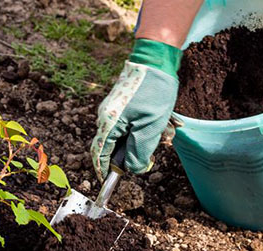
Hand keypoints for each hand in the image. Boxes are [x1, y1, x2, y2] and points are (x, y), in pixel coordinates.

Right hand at [91, 39, 180, 179]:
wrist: (155, 58)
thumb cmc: (154, 90)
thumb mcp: (151, 126)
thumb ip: (139, 152)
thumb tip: (133, 169)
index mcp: (108, 123)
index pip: (99, 154)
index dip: (104, 170)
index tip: (110, 181)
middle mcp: (105, 116)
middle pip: (112, 146)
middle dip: (131, 154)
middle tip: (150, 154)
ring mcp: (112, 109)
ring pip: (124, 135)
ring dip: (142, 140)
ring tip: (163, 131)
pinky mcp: (121, 104)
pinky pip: (129, 124)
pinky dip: (143, 129)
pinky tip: (160, 122)